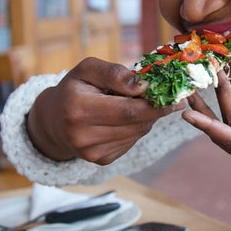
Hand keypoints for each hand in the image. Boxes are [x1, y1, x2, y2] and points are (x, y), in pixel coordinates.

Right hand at [26, 57, 184, 163]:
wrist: (53, 120)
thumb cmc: (74, 88)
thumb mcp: (88, 69)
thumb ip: (114, 73)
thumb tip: (142, 85)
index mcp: (78, 110)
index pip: (128, 110)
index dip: (155, 104)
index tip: (177, 95)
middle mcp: (83, 136)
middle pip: (136, 124)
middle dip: (157, 109)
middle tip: (172, 97)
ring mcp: (92, 153)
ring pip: (137, 133)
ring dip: (146, 117)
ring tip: (137, 102)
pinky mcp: (101, 160)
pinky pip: (131, 141)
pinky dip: (135, 128)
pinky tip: (125, 118)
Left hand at [182, 72, 230, 219]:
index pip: (230, 140)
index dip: (208, 126)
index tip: (186, 114)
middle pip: (223, 131)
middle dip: (206, 107)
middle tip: (189, 85)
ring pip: (227, 129)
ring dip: (212, 109)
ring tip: (195, 89)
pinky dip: (228, 114)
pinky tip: (224, 102)